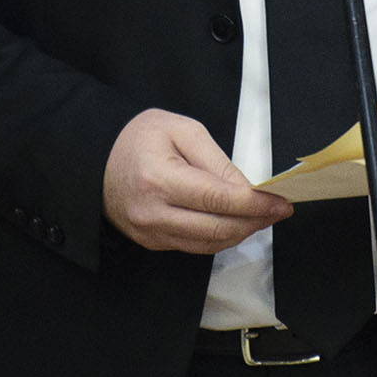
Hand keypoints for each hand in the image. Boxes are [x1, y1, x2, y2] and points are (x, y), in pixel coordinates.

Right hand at [103, 109, 292, 253]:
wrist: (96, 159)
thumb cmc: (137, 138)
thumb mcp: (181, 130)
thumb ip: (216, 160)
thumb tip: (246, 189)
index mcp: (159, 179)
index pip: (218, 199)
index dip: (255, 205)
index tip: (280, 203)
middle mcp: (153, 212)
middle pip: (218, 228)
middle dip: (255, 222)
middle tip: (277, 210)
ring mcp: (151, 232)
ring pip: (210, 244)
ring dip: (241, 232)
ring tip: (261, 217)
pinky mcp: (152, 242)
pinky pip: (195, 246)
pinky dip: (220, 237)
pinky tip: (235, 223)